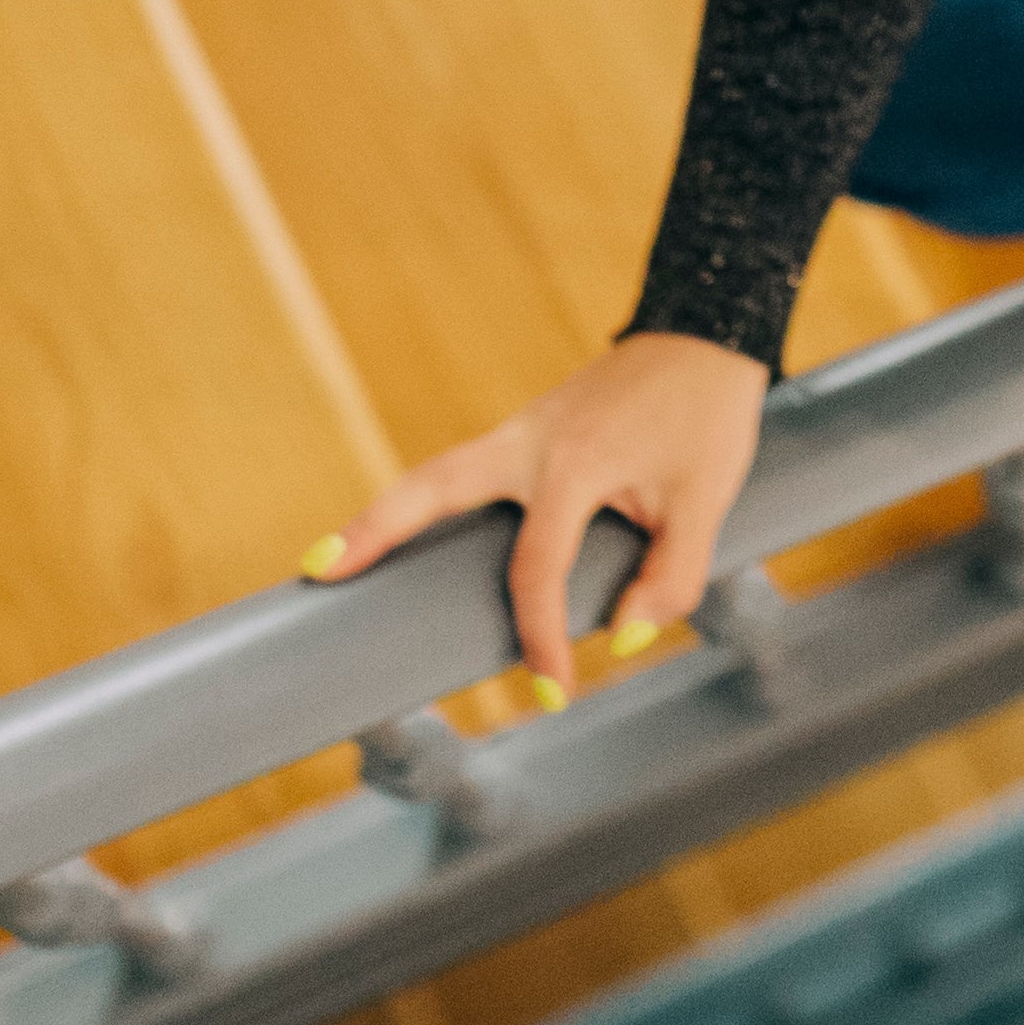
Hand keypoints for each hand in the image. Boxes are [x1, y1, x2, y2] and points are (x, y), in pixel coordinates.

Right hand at [308, 332, 770, 689]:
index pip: (536, 570)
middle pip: (432, 487)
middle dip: (373, 529)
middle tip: (315, 570)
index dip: (542, 638)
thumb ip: (671, 576)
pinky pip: (463, 472)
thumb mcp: (708, 501)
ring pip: (435, 474)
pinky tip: (404, 535)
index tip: (555, 690)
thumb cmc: (707, 416)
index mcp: (572, 463)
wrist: (706, 334)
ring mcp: (520, 431)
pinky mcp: (527, 432)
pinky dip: (425, 501)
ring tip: (325, 560)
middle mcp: (528, 442)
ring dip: (383, 513)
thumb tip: (623, 632)